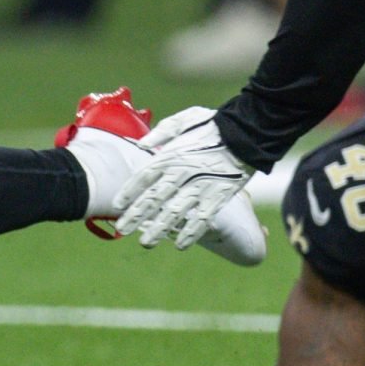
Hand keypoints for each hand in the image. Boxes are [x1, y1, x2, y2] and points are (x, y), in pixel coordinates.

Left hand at [113, 107, 255, 249]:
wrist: (248, 131)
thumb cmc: (214, 124)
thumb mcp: (183, 119)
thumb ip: (161, 132)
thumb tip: (141, 144)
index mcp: (170, 155)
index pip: (143, 177)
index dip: (128, 192)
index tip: (116, 206)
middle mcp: (181, 173)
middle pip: (154, 198)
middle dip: (136, 215)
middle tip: (122, 230)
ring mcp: (200, 186)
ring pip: (175, 212)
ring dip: (159, 229)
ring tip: (145, 242)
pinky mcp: (219, 196)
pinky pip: (203, 218)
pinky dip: (191, 232)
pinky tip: (180, 245)